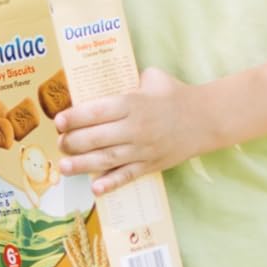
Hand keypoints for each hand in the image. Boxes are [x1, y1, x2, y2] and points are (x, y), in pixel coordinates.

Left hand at [55, 67, 206, 194]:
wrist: (207, 119)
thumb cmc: (176, 95)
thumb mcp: (153, 77)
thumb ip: (129, 79)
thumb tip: (103, 81)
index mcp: (134, 103)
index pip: (98, 111)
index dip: (75, 117)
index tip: (58, 121)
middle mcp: (137, 127)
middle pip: (98, 137)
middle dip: (73, 142)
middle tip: (59, 143)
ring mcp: (144, 149)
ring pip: (108, 159)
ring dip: (83, 164)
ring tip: (63, 167)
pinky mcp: (151, 165)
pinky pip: (128, 175)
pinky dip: (111, 183)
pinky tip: (95, 188)